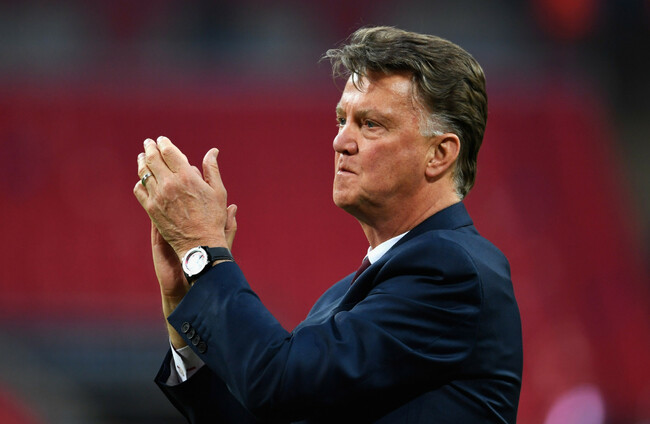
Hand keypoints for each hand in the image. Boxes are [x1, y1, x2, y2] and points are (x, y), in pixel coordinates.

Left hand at [134, 136, 229, 257]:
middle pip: (153, 159)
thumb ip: (212, 169)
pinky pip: (140, 191)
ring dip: (142, 162)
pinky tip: (142, 180)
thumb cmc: (213, 217)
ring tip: (143, 157)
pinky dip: (140, 182)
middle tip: (148, 143)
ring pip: (144, 173)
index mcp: (186, 177)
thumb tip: (212, 151)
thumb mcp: (218, 191)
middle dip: (150, 148)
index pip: (169, 152)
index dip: (164, 143)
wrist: (200, 243)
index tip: (162, 140)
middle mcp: (169, 184)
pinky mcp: (151, 209)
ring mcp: (158, 196)